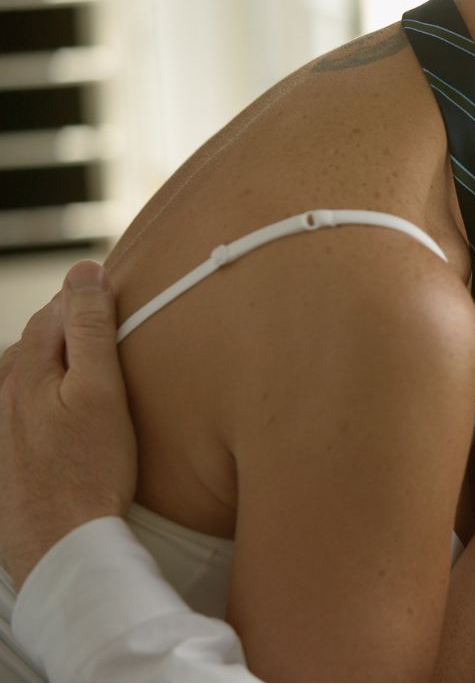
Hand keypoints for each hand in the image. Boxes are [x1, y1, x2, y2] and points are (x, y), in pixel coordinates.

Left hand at [0, 261, 135, 589]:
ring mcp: (1, 427)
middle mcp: (4, 394)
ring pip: (25, 375)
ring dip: (54, 363)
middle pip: (37, 342)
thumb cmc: (90, 471)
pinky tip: (65, 413)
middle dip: (69, 329)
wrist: (62, 545)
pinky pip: (21, 410)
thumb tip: (85, 272)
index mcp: (26, 371)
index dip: (87, 298)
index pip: (56, 312)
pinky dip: (44, 398)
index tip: (120, 292)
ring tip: (89, 368)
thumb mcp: (102, 390)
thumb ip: (90, 329)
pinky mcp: (6, 456)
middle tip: (113, 328)